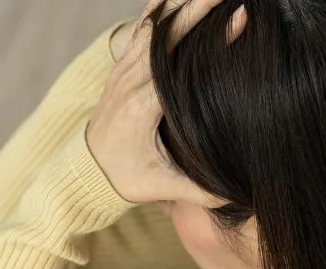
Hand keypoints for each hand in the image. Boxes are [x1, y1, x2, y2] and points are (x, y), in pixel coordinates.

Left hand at [87, 0, 246, 205]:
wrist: (85, 170)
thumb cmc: (125, 178)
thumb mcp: (161, 188)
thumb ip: (200, 191)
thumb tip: (239, 193)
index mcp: (142, 106)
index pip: (177, 63)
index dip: (209, 39)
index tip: (240, 19)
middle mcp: (130, 81)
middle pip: (167, 34)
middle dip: (199, 8)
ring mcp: (123, 70)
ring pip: (153, 24)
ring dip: (182, 5)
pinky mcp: (122, 66)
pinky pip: (141, 28)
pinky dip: (161, 9)